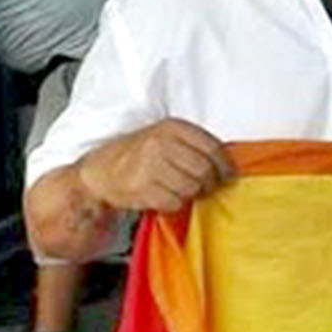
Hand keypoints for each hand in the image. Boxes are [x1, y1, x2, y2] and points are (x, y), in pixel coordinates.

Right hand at [76, 119, 235, 213]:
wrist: (102, 170)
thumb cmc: (141, 153)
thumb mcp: (167, 137)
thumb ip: (195, 145)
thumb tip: (229, 164)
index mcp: (173, 127)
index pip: (213, 147)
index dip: (225, 166)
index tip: (228, 175)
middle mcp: (161, 143)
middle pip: (204, 170)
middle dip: (210, 183)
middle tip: (205, 187)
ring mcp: (150, 166)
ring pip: (192, 188)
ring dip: (191, 194)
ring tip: (181, 189)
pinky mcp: (142, 188)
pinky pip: (175, 202)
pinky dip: (174, 203)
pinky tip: (165, 195)